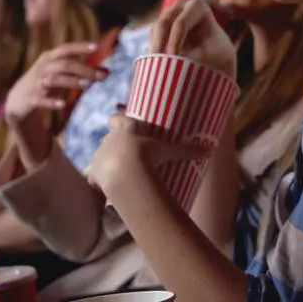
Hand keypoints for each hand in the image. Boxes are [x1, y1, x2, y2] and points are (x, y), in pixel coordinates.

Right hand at [5, 42, 106, 125]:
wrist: (16, 101)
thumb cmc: (44, 83)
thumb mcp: (58, 73)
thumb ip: (78, 70)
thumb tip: (105, 71)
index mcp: (49, 58)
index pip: (65, 49)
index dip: (80, 46)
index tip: (97, 46)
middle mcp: (42, 68)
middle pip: (65, 64)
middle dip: (85, 69)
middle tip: (102, 75)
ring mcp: (36, 83)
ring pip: (55, 80)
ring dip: (71, 81)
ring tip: (87, 85)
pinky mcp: (31, 99)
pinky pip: (42, 100)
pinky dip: (52, 102)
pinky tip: (63, 105)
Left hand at [86, 114, 209, 198]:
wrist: (127, 175)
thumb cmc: (149, 157)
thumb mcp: (170, 152)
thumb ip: (188, 150)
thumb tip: (210, 149)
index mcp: (126, 129)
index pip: (116, 118)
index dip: (116, 120)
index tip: (116, 120)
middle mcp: (110, 138)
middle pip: (108, 137)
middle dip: (113, 144)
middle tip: (124, 152)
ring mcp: (99, 155)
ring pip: (99, 155)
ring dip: (105, 161)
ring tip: (116, 170)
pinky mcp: (93, 172)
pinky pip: (92, 174)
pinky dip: (96, 179)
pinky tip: (102, 184)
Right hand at [149, 0, 235, 80]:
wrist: (216, 52)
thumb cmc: (216, 50)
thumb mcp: (208, 52)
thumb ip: (191, 55)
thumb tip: (173, 61)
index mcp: (197, 7)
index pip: (180, 24)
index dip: (174, 42)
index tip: (172, 60)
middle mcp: (181, 6)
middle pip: (163, 24)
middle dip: (159, 44)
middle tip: (156, 63)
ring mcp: (169, 14)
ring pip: (155, 31)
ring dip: (155, 48)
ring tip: (156, 67)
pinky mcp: (162, 26)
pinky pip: (153, 38)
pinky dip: (155, 50)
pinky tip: (156, 64)